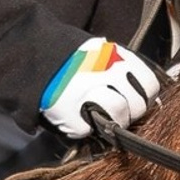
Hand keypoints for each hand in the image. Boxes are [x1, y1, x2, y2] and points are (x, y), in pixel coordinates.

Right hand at [40, 39, 158, 138]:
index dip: (146, 97)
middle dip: (132, 113)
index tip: (139, 101)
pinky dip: (82, 129)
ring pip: (118, 115)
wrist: (30, 50)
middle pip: (137, 104)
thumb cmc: (71, 56)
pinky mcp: (64, 107)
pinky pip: (85, 129)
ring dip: (114, 123)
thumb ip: (123, 69)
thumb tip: (149, 96)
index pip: (149, 84)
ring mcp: (84, 89)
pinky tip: (78, 120)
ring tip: (102, 119)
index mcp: (115, 55)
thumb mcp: (101, 52)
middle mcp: (104, 69)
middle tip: (120, 114)